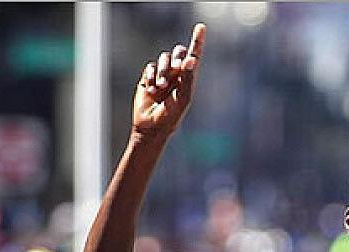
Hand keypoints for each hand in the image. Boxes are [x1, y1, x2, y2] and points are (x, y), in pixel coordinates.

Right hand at [132, 23, 206, 138]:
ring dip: (163, 70)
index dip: (197, 41)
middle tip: (176, 69)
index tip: (201, 27)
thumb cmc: (171, 116)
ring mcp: (161, 75)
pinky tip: (152, 89)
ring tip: (161, 86)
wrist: (151, 127)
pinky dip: (151, 76)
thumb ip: (188, 79)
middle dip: (177, 59)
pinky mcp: (147, 78)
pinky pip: (150, 67)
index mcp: (188, 78)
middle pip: (178, 53)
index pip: (194, 56)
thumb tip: (191, 59)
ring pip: (163, 58)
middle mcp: (176, 74)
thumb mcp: (183, 99)